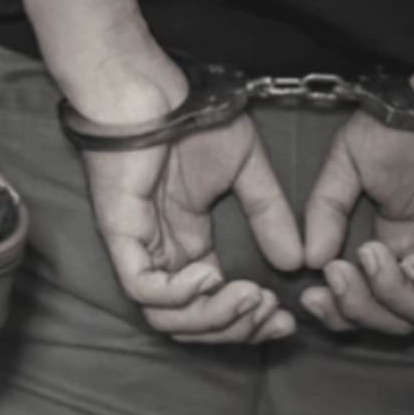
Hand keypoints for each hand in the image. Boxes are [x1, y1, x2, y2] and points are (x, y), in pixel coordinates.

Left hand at [76, 57, 303, 343]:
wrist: (152, 86)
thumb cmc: (192, 117)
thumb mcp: (246, 170)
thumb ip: (267, 215)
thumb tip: (294, 262)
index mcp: (187, 240)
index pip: (213, 303)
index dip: (248, 320)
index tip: (287, 317)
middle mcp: (161, 251)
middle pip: (191, 322)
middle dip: (235, 328)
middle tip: (271, 314)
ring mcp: (138, 244)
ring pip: (165, 317)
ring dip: (213, 318)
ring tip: (248, 297)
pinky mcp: (119, 232)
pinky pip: (141, 288)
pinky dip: (178, 295)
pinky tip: (210, 276)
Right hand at [299, 71, 413, 334]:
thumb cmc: (400, 125)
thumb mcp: (344, 166)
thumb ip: (325, 211)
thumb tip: (308, 261)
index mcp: (389, 244)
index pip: (364, 302)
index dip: (337, 310)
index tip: (308, 295)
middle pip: (392, 319)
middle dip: (358, 308)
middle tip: (337, 272)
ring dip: (391, 297)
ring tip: (371, 254)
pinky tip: (411, 263)